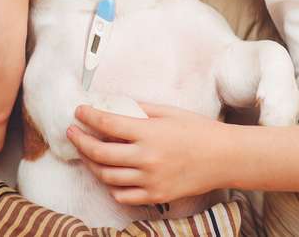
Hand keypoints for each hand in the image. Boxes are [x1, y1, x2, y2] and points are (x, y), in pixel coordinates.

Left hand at [67, 102, 229, 205]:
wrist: (225, 158)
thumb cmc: (200, 131)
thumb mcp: (171, 112)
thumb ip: (142, 108)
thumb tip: (117, 104)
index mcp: (149, 133)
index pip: (108, 124)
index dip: (89, 117)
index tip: (79, 112)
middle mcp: (146, 158)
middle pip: (99, 153)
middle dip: (80, 141)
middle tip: (73, 133)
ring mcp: (149, 180)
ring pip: (106, 176)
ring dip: (91, 164)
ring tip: (87, 154)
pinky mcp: (155, 196)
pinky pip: (122, 195)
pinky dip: (111, 185)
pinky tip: (109, 175)